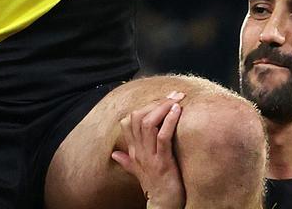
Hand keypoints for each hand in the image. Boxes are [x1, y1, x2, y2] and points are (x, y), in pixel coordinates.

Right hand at [112, 92, 185, 208]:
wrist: (162, 205)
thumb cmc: (155, 187)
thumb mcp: (138, 172)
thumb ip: (127, 161)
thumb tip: (114, 154)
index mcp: (134, 151)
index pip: (130, 121)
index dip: (144, 106)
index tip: (161, 98)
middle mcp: (139, 152)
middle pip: (139, 117)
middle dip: (156, 102)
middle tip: (173, 94)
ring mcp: (150, 157)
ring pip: (149, 124)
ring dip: (163, 108)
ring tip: (176, 99)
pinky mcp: (162, 163)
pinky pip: (163, 137)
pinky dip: (169, 121)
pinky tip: (177, 111)